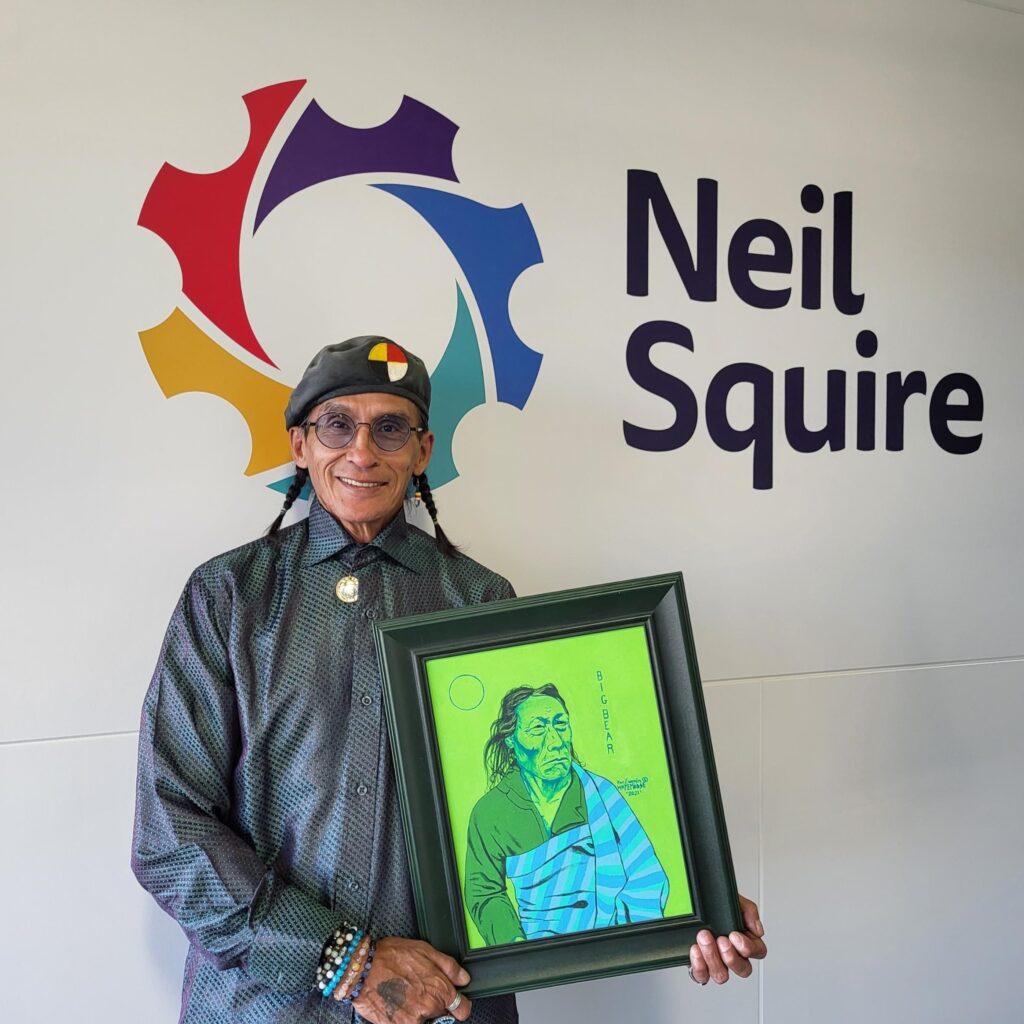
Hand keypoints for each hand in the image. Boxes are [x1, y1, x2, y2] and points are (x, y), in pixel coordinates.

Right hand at [353, 937, 472, 1023]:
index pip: (462, 1009)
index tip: (455, 1002)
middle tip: (419, 990)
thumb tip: (464, 978)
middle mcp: (429, 1007)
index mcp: (439, 988)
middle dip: (435, 1004)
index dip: (459, 1005)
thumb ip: (449, 966)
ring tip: (405, 995)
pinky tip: (397, 1004)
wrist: (362, 969)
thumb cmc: (391, 956)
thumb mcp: (425, 950)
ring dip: (419, 1011)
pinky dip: (406, 1017)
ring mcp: (414, 1020)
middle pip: (442, 1014)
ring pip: (425, 1020)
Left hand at [688, 894, 765, 984]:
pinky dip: (698, 965)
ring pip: (722, 976)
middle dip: (731, 956)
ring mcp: (717, 963)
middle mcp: (734, 956)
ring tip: (704, 938)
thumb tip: (758, 930)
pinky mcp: (701, 967)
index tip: (734, 934)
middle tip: (721, 939)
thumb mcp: (735, 900)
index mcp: (746, 941)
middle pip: (743, 970)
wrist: (694, 900)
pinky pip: (702, 976)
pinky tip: (695, 949)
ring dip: (713, 957)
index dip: (748, 948)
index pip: (758, 952)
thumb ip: (749, 911)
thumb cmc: (716, 904)